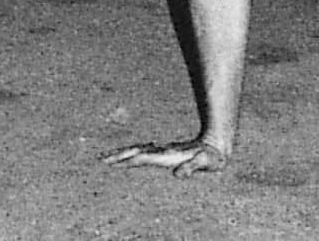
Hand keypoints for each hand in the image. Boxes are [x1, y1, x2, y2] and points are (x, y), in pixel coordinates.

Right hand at [103, 136, 228, 177]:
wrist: (217, 143)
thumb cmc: (211, 157)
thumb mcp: (204, 162)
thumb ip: (191, 168)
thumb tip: (177, 174)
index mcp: (167, 156)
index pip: (143, 158)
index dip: (128, 160)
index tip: (113, 162)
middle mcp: (162, 152)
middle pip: (136, 152)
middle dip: (118, 156)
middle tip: (101, 159)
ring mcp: (163, 152)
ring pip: (138, 151)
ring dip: (122, 154)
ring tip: (107, 158)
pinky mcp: (166, 154)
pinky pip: (145, 153)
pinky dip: (133, 154)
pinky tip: (130, 156)